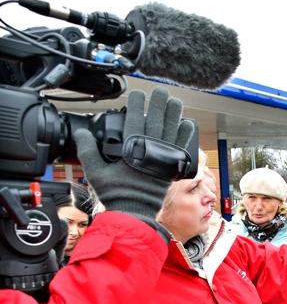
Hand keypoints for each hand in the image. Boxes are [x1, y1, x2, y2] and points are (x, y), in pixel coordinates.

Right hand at [75, 87, 193, 220]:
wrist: (134, 211)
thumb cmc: (115, 193)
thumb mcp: (94, 171)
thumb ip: (87, 150)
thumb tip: (82, 133)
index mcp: (129, 149)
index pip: (133, 120)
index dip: (137, 104)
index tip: (138, 94)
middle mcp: (148, 151)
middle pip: (155, 121)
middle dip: (158, 104)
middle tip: (161, 92)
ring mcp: (162, 159)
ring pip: (170, 131)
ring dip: (174, 115)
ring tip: (175, 102)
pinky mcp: (171, 168)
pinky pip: (181, 148)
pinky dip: (184, 136)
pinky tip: (187, 123)